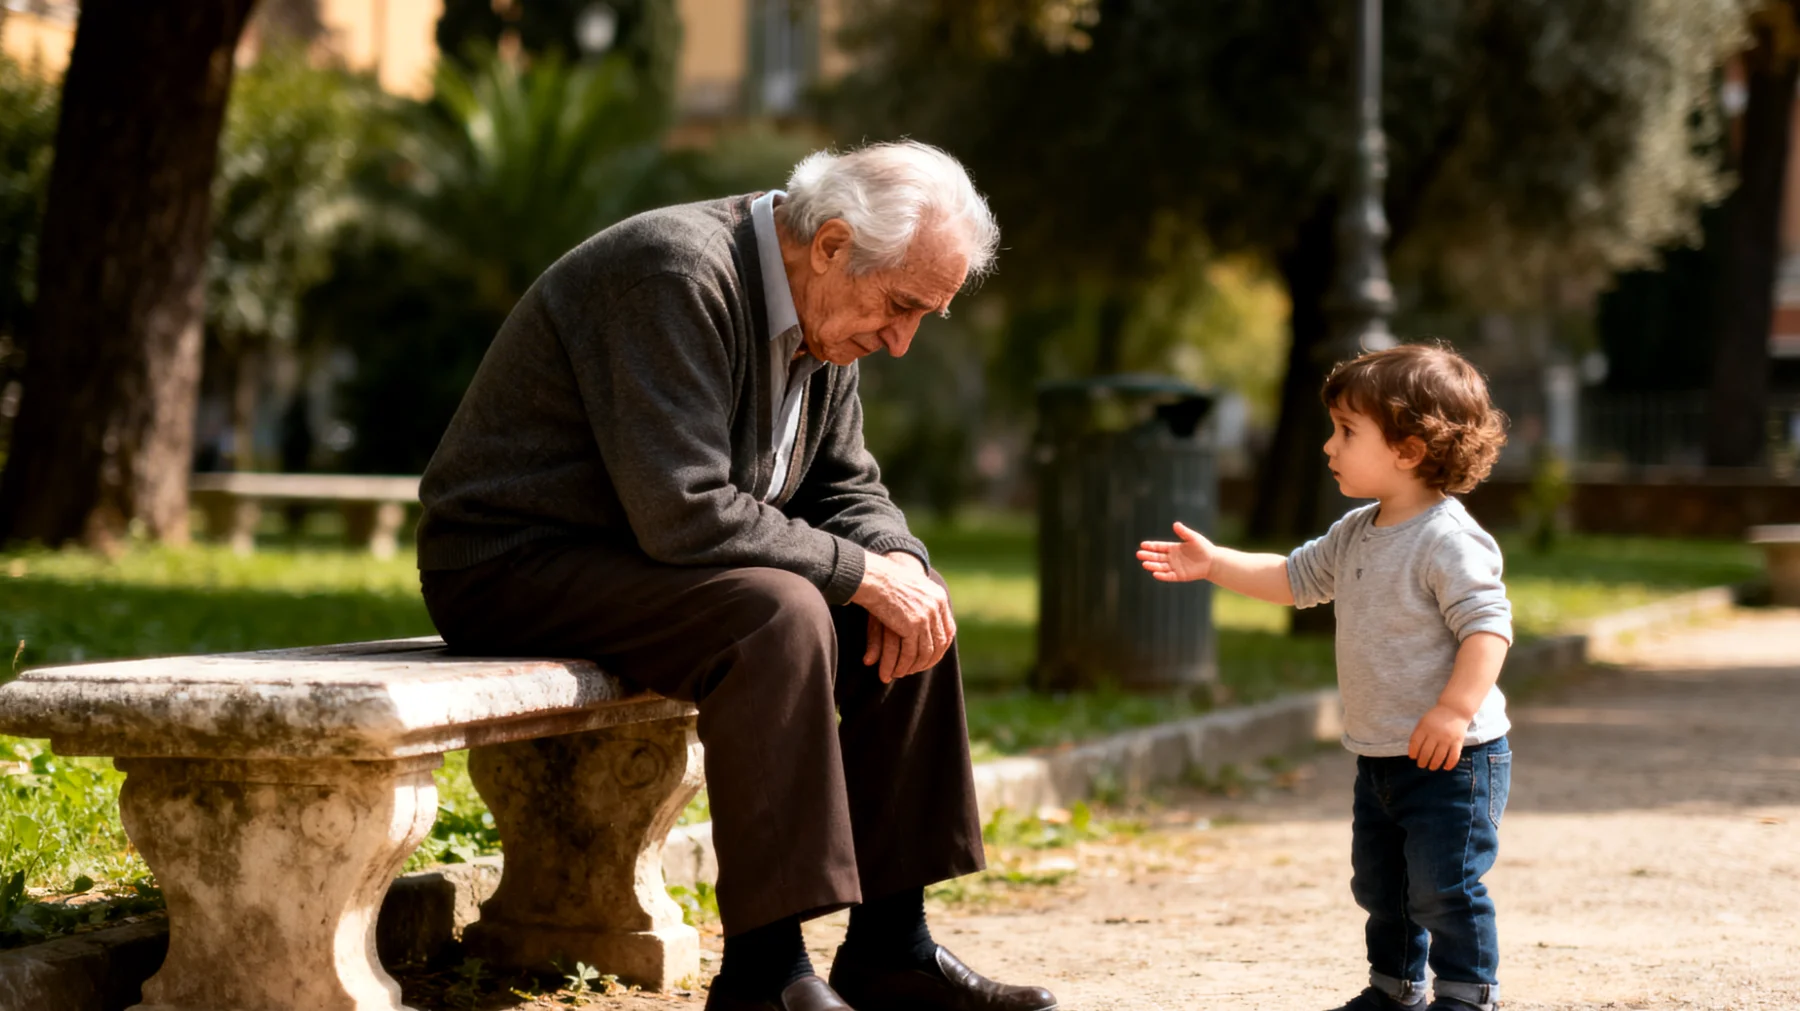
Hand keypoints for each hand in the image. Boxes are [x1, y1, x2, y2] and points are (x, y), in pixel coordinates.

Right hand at [851, 550, 954, 682]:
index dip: (940, 646)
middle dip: (929, 660)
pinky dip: (904, 665)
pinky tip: (897, 670)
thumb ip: (923, 601)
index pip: (948, 630)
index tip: (930, 656)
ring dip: (915, 666)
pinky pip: (911, 653)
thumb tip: (927, 619)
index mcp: (939, 597)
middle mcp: (936, 608)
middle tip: (917, 668)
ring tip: (904, 673)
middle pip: (939, 643)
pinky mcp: (912, 626)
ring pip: (925, 652)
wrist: (874, 576)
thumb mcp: (912, 586)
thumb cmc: (887, 579)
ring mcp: (926, 617)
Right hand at [1137, 521, 1214, 581]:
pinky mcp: (1179, 576)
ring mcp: (1175, 567)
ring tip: (1144, 564)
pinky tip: (1155, 574)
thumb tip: (1175, 524)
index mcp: (1174, 548)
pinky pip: (1169, 576)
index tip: (1142, 544)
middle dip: (1148, 556)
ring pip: (1161, 566)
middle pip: (1157, 557)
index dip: (1151, 546)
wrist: (1213, 561)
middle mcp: (1172, 558)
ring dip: (1153, 565)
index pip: (1160, 547)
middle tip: (1138, 554)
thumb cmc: (1203, 547)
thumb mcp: (1193, 537)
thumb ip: (1184, 532)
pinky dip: (1162, 575)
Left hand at [1408, 704, 1472, 769]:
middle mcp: (1436, 733)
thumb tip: (1414, 752)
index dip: (1413, 752)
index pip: (1415, 743)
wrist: (1455, 709)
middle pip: (1426, 752)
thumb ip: (1419, 734)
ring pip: (1439, 757)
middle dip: (1422, 762)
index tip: (1413, 757)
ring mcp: (1447, 738)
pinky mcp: (1458, 742)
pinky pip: (1454, 757)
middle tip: (1421, 765)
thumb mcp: (1423, 721)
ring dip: (1434, 765)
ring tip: (1431, 767)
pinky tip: (1445, 767)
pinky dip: (1449, 764)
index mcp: (1425, 727)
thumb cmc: (1436, 717)